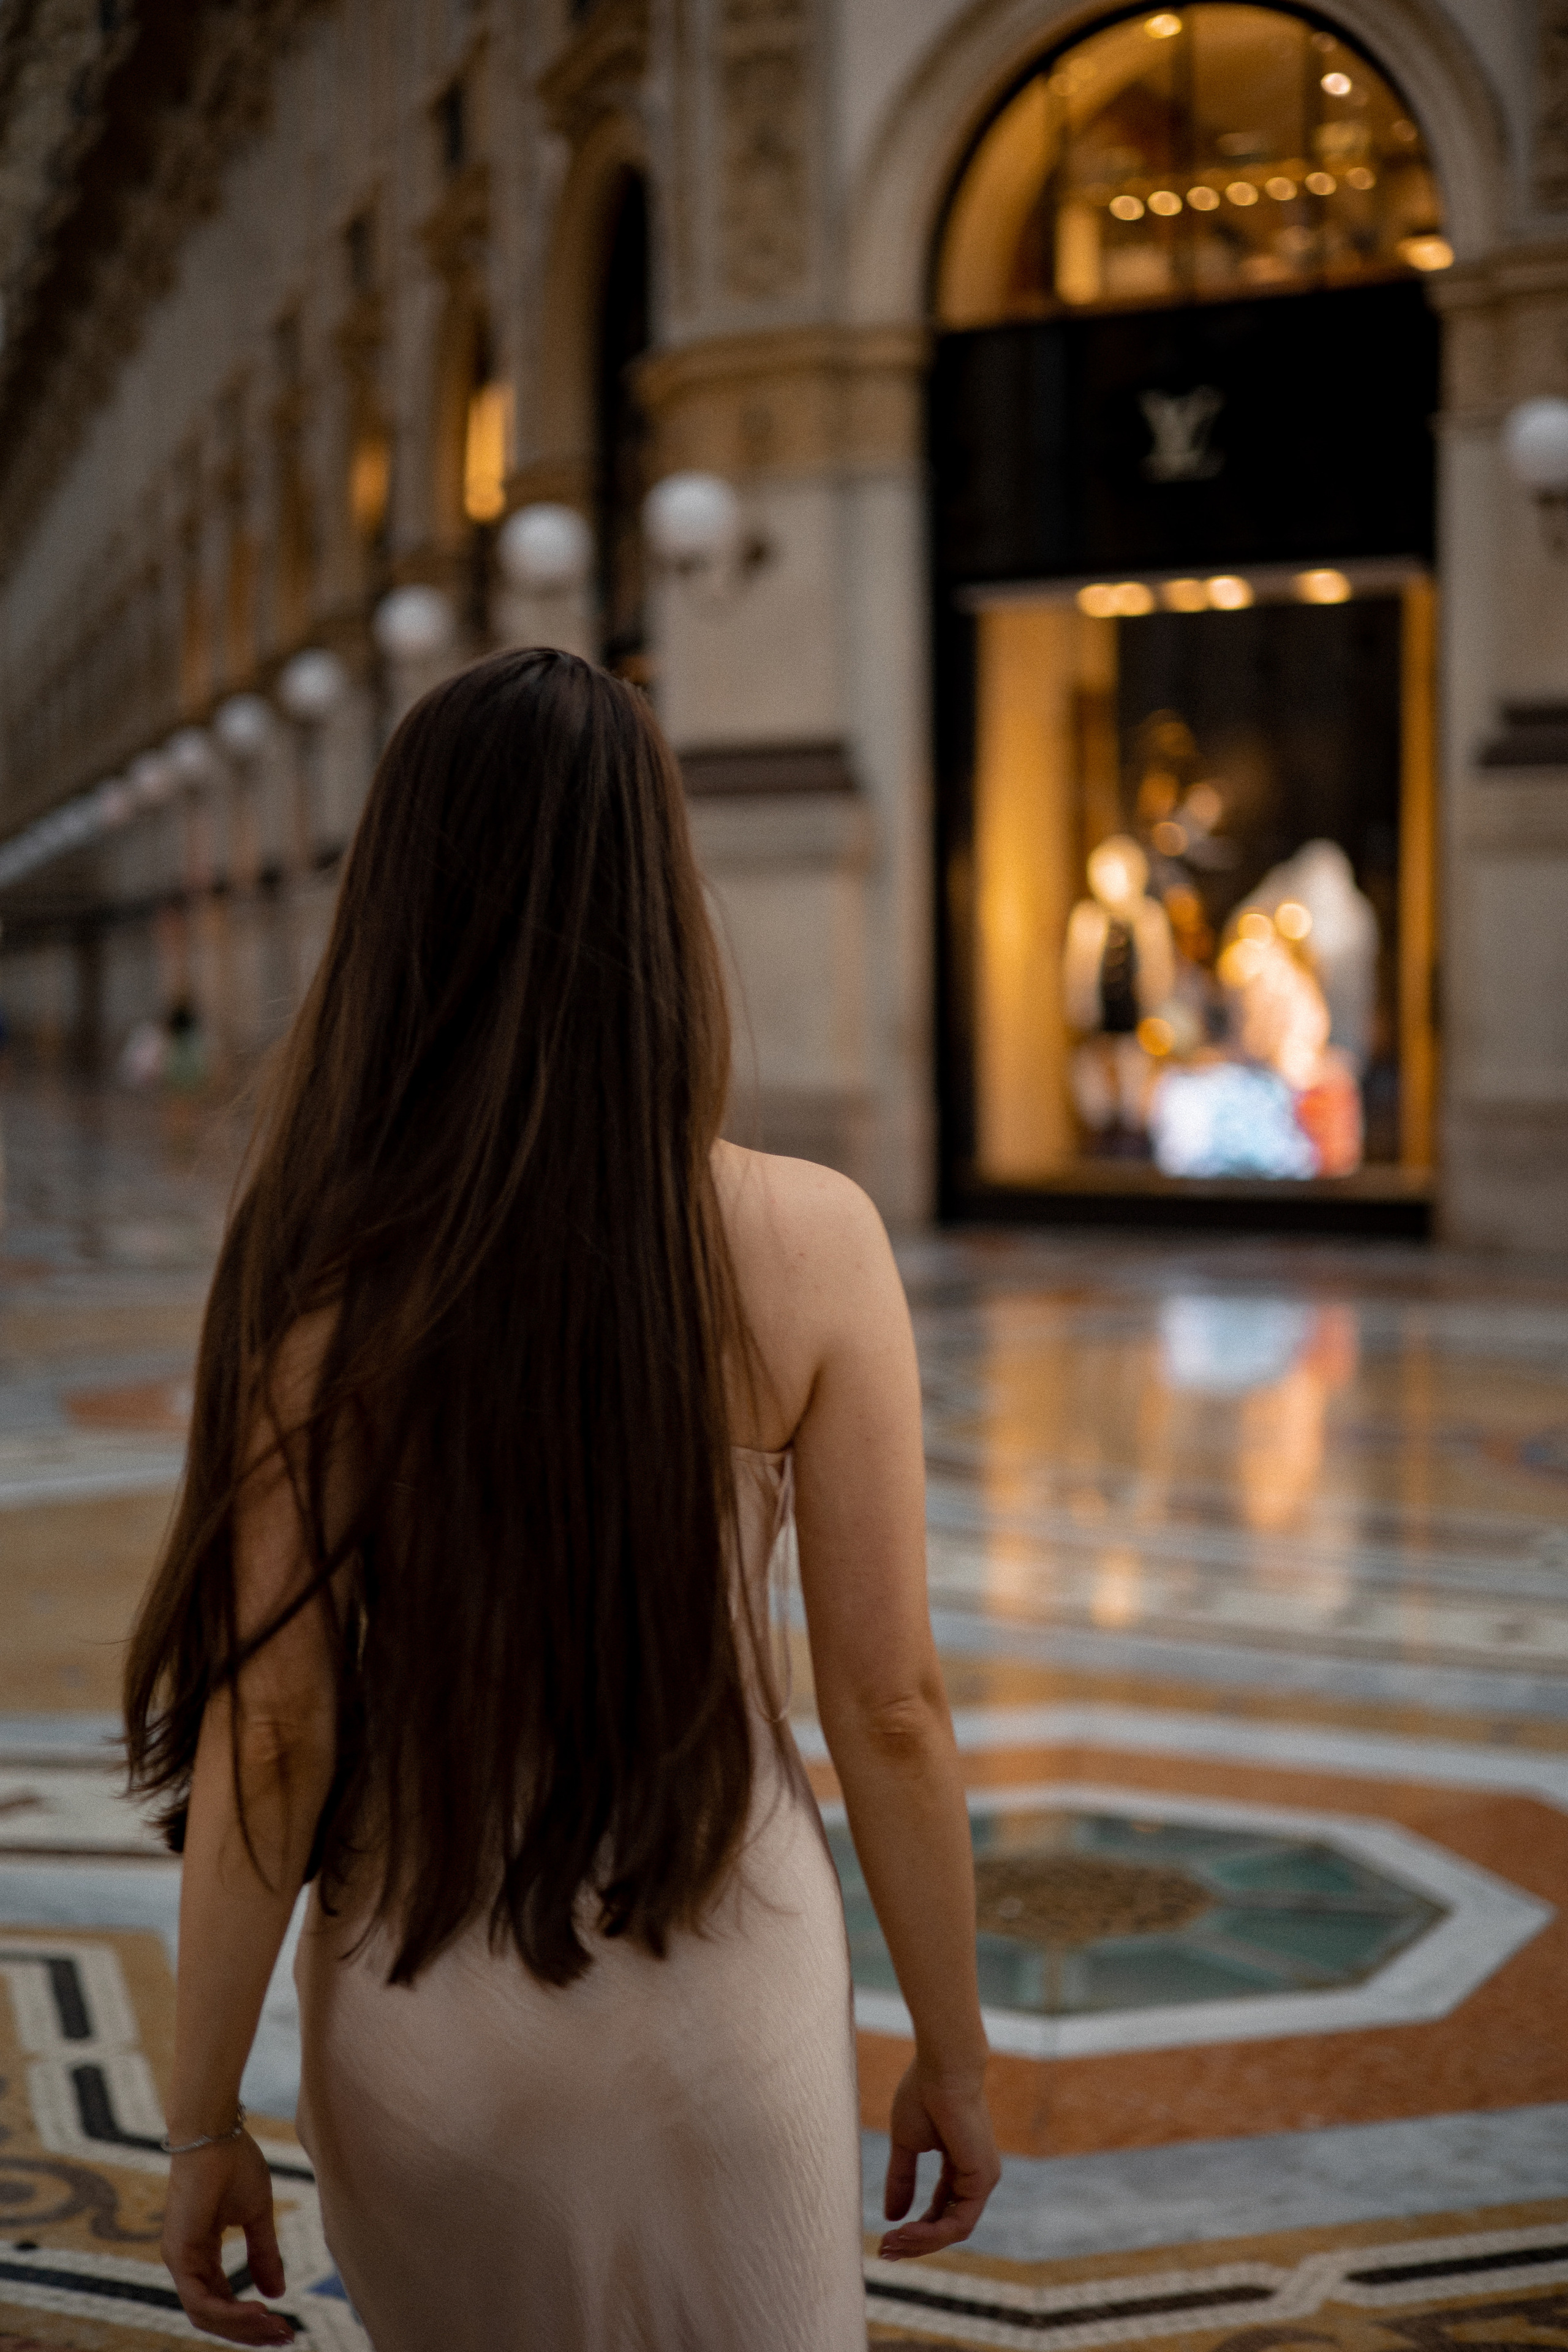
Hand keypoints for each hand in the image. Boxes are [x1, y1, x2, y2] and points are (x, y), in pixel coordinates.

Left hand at [161, 2132, 293, 2345]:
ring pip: (206, 2315)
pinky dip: (229, 2312)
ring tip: (276, 2327)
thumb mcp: (257, 2215)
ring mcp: (180, 2259)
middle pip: (214, 2316)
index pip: (222, 2302)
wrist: (215, 2131)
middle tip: (286, 2336)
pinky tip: (257, 2311)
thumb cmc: (235, 2163)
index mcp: (200, 2254)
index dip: (252, 2320)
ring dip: (242, 2327)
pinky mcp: (180, 2253)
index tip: (286, 2326)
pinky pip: (200, 2299)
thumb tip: (277, 2293)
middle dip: (250, 2332)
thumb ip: (263, 2254)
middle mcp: (186, 2262)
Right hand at [880, 2060, 999, 2259]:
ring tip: (890, 2243)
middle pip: (947, 2226)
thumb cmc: (924, 2094)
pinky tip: (907, 2232)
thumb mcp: (907, 2144)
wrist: (942, 2068)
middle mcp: (975, 2177)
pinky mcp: (982, 2178)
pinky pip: (959, 2222)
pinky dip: (932, 2232)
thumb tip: (891, 2216)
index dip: (914, 2229)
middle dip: (915, 2243)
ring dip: (920, 2242)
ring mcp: (982, 2179)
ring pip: (953, 2230)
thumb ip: (902, 2179)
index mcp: (960, 2167)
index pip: (939, 2210)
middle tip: (884, 2251)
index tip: (885, 2238)